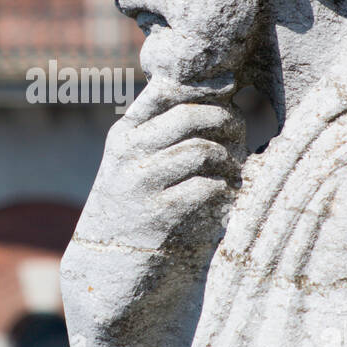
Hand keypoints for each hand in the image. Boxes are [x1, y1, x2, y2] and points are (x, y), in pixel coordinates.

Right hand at [73, 74, 245, 255]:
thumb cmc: (133, 203)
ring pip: (201, 151)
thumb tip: (213, 94)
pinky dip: (222, 188)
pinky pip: (205, 187)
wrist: (107, 261)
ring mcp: (142, 182)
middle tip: (239, 134)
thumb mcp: (132, 161)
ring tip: (233, 170)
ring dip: (227, 160)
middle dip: (224, 120)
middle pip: (188, 116)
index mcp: (124, 133)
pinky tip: (225, 194)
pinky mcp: (158, 214)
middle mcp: (129, 152)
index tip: (230, 86)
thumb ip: (160, 130)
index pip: (165, 92)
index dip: (203, 86)